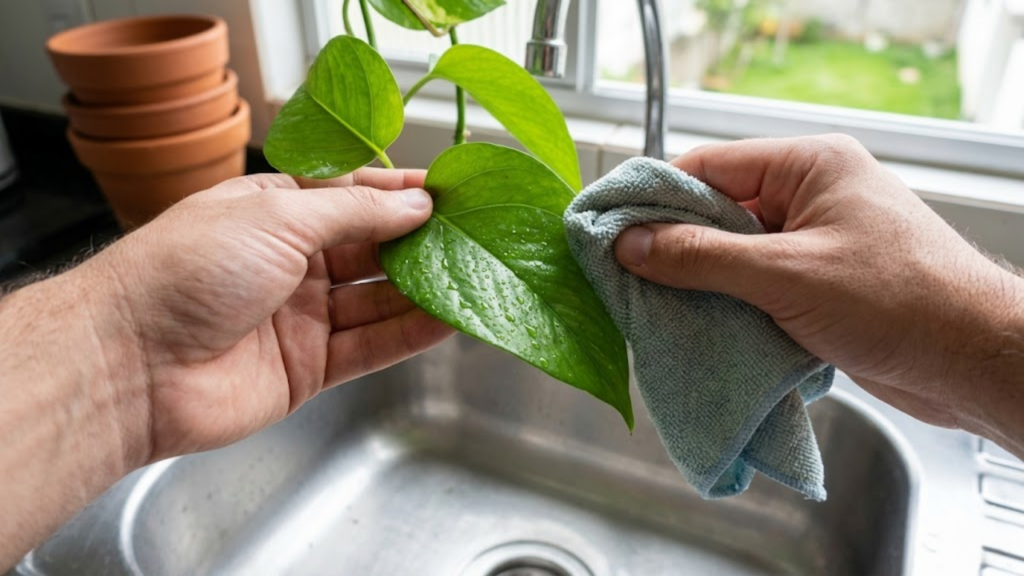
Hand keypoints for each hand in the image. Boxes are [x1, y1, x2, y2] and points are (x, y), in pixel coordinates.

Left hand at [0, 168, 453, 566]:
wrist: (130, 364)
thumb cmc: (185, 271)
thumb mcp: (276, 218)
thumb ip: (353, 213)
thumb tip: (414, 202)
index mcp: (273, 214)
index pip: (351, 196)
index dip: (400, 193)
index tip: (450, 190)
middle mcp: (289, 263)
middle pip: (369, 249)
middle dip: (419, 240)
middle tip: (472, 233)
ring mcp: (300, 318)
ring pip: (376, 300)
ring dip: (422, 289)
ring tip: (472, 275)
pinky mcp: (308, 368)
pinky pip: (370, 347)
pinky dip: (409, 334)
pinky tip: (447, 320)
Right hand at [614, 135, 1023, 452]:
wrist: (973, 362)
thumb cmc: (899, 303)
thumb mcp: (785, 275)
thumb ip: (702, 258)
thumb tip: (632, 244)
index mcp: (809, 166)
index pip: (711, 167)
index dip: (656, 196)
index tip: (609, 227)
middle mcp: (811, 196)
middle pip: (719, 211)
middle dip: (674, 245)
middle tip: (624, 275)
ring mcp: (816, 241)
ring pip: (734, 253)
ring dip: (700, 281)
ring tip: (654, 307)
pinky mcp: (820, 284)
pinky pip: (756, 285)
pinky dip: (728, 305)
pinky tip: (699, 326)